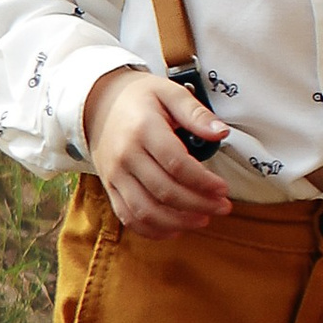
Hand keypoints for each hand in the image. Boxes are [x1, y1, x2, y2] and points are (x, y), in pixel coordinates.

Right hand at [83, 67, 235, 230]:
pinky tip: (176, 229)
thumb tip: (221, 131)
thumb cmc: (139, 98)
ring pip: (146, 211)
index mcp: (143, 130)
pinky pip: (128, 217)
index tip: (224, 188)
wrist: (98, 104)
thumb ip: (196, 113)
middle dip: (199, 204)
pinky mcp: (110, 187)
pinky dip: (152, 229)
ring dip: (178, 222)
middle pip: (165, 191)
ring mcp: (115, 175)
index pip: (177, 164)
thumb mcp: (169, 92)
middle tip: (223, 207)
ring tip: (203, 219)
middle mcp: (126, 156)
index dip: (203, 181)